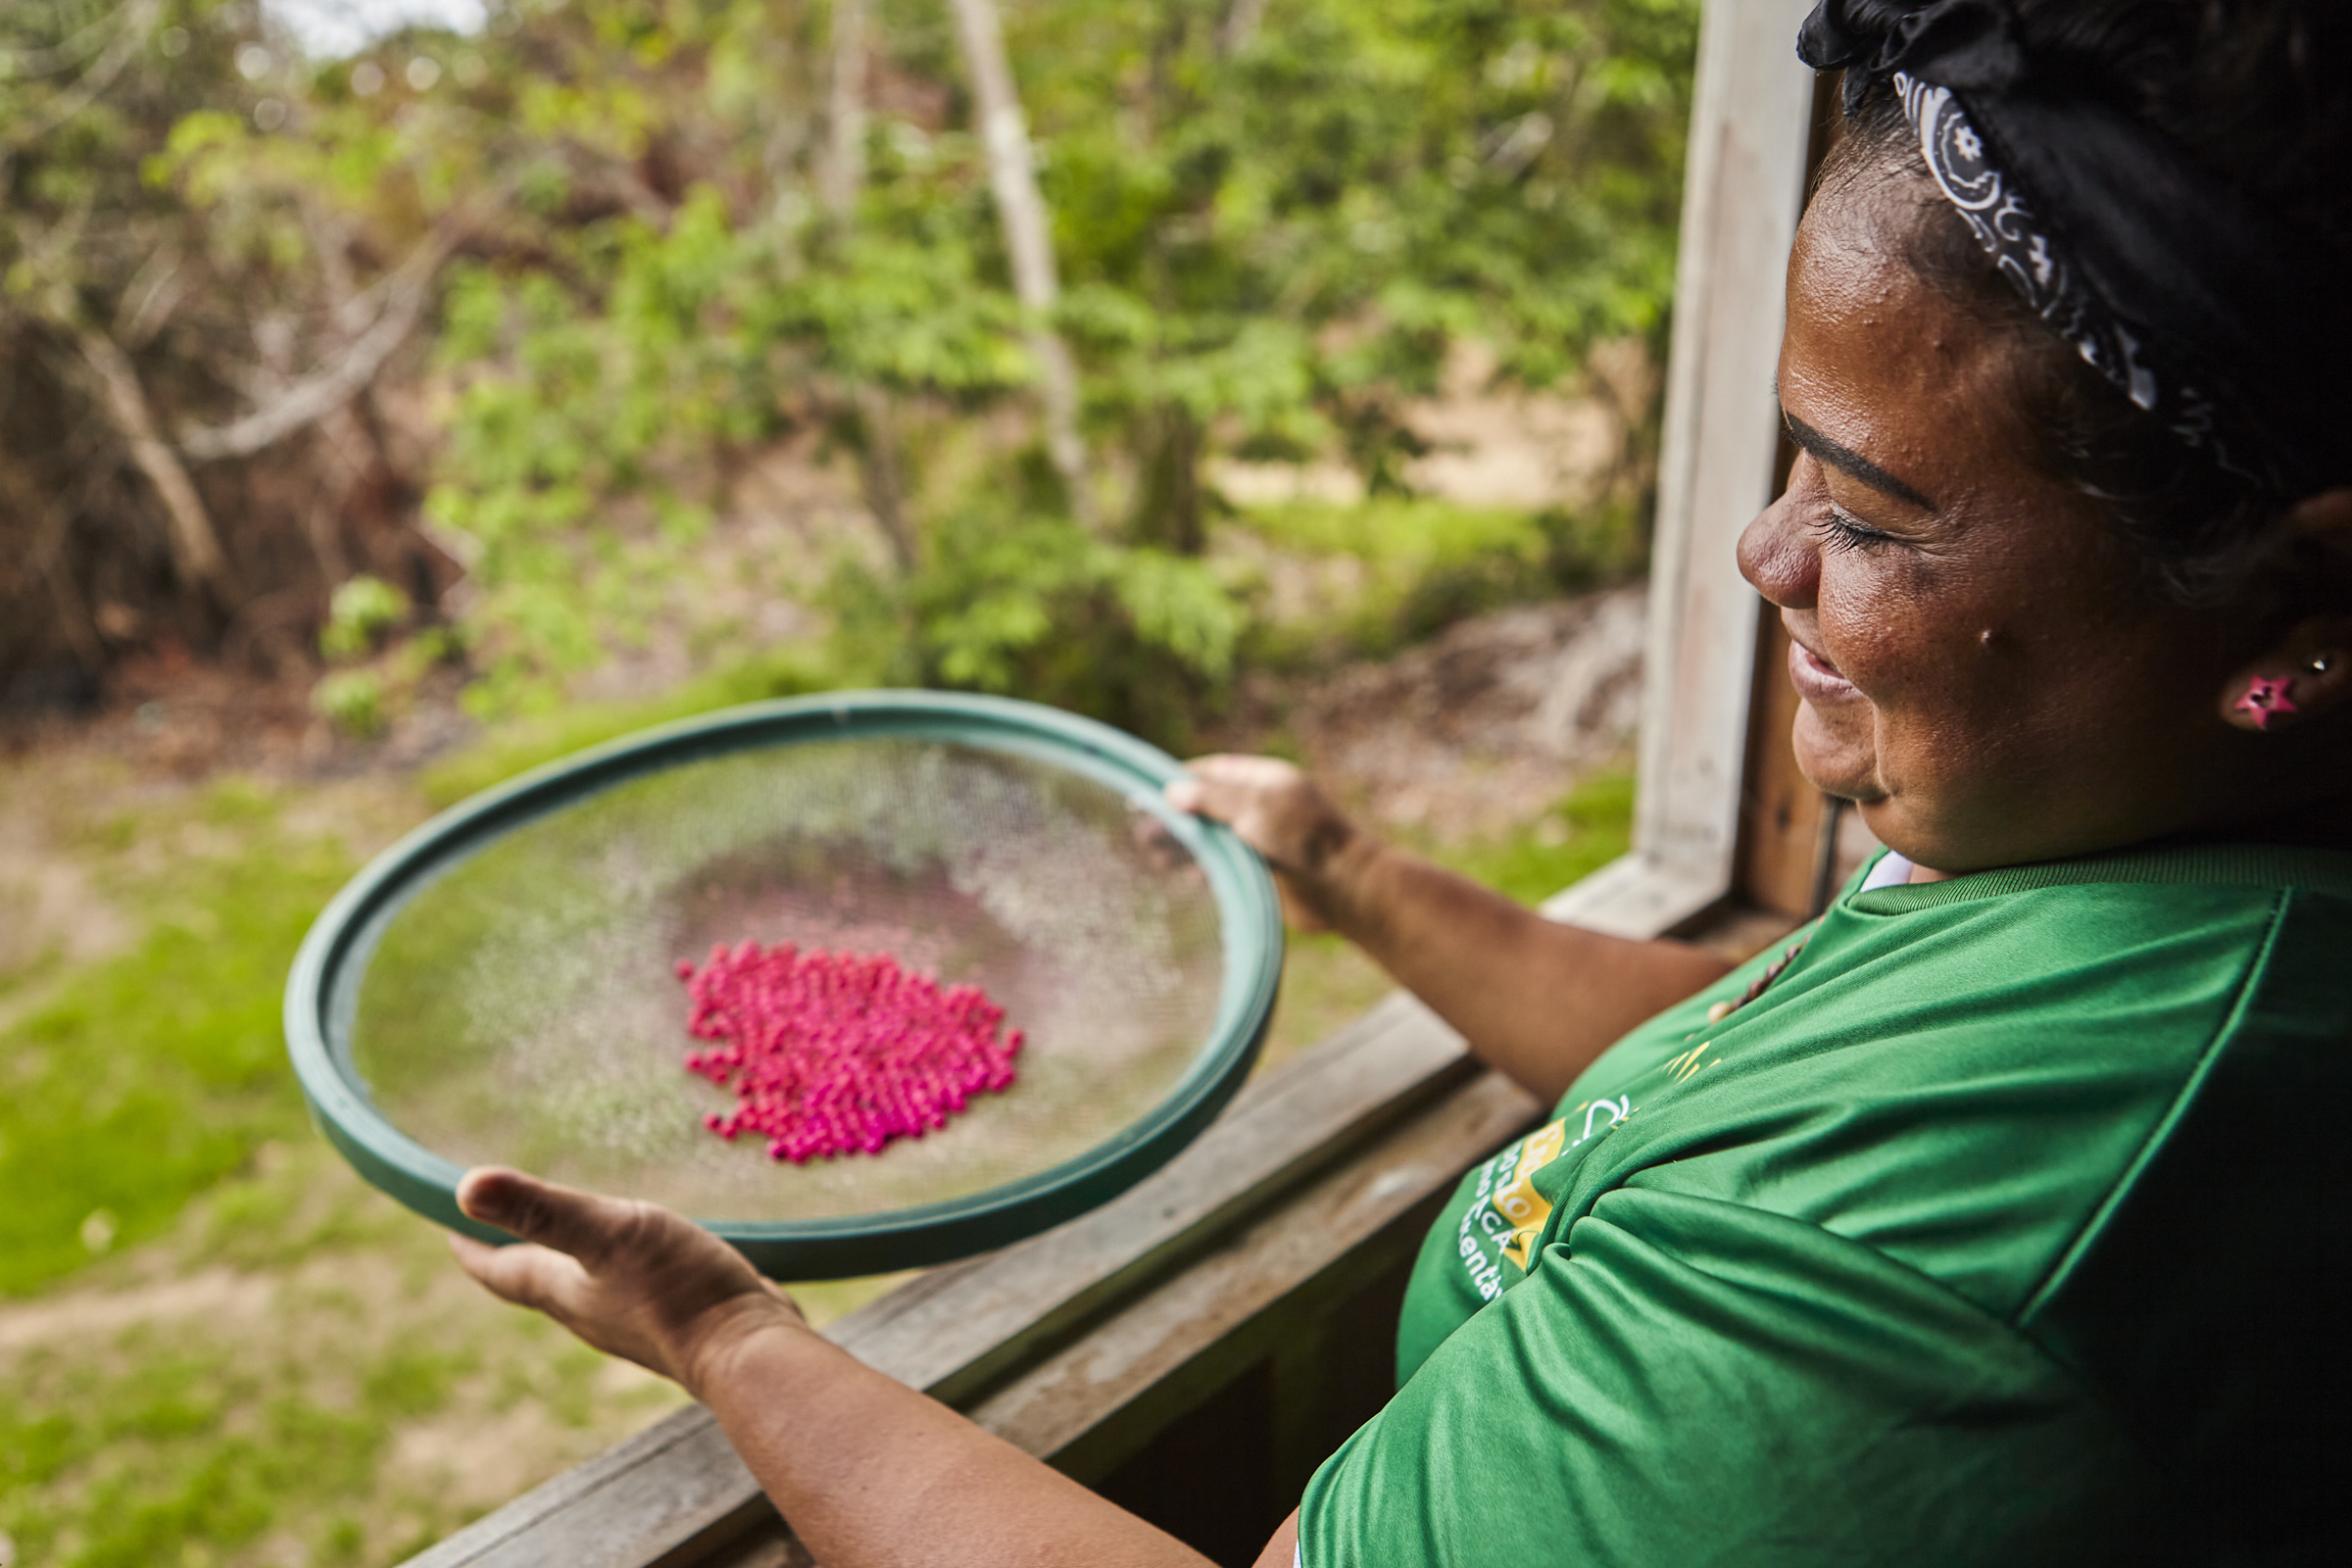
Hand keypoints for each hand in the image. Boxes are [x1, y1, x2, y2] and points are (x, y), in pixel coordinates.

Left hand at [450, 1166, 804, 1398]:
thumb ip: (543, 1209)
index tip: (449, 1227)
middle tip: (504, 1224)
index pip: (501, 1271)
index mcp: (565, 1292)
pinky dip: (626, 1266)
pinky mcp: (678, 1317)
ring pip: (589, 1287)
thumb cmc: (676, 1292)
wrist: (747, 1352)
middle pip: (539, 1281)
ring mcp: (635, 1319)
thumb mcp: (609, 1234)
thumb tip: (464, 1187)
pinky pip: (637, 1286)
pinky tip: (650, 1253)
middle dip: (518, 1252)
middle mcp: (592, 1311)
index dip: (472, 1249)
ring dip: (572, 1262)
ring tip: (572, 1235)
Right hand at [1165, 755, 1369, 931]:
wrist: (1343, 888)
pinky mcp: (1266, 873)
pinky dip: (1206, 869)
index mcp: (1264, 781)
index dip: (1180, 781)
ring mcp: (1264, 841)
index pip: (1213, 773)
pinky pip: (1228, 867)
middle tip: (1142, 834)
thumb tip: (1172, 790)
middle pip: (1209, 808)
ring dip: (1186, 847)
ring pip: (1215, 839)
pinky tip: (1188, 878)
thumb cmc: (1302, 838)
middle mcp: (1262, 807)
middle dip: (1176, 819)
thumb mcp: (1253, 807)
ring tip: (1154, 856)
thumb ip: (1211, 799)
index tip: (1148, 794)